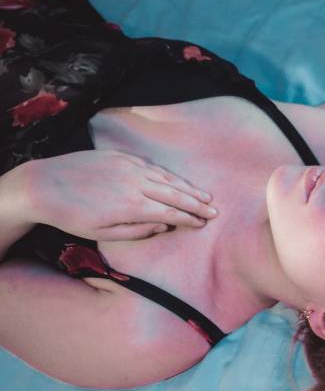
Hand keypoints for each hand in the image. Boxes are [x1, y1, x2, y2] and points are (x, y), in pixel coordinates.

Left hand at [22, 150, 218, 239]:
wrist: (43, 185)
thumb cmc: (71, 216)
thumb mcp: (102, 234)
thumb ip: (136, 231)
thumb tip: (163, 226)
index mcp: (132, 205)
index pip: (171, 212)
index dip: (189, 218)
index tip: (203, 224)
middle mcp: (135, 183)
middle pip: (175, 193)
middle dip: (197, 203)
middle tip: (215, 211)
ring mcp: (129, 166)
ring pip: (166, 177)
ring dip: (188, 187)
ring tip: (204, 195)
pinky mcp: (121, 156)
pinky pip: (152, 166)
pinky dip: (169, 174)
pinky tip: (178, 180)